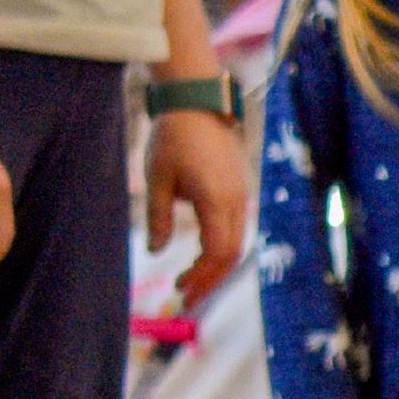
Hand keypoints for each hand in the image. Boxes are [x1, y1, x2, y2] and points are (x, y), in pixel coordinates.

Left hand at [144, 110, 247, 303]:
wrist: (197, 102)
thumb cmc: (173, 137)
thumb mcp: (157, 178)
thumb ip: (158, 218)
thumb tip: (155, 251)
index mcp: (216, 200)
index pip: (217, 253)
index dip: (201, 276)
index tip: (181, 289)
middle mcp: (236, 202)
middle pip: (231, 256)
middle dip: (210, 280)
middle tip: (186, 297)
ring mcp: (242, 196)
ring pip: (236, 245)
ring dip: (215, 267)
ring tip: (192, 280)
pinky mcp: (240, 192)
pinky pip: (236, 230)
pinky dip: (220, 249)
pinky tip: (201, 256)